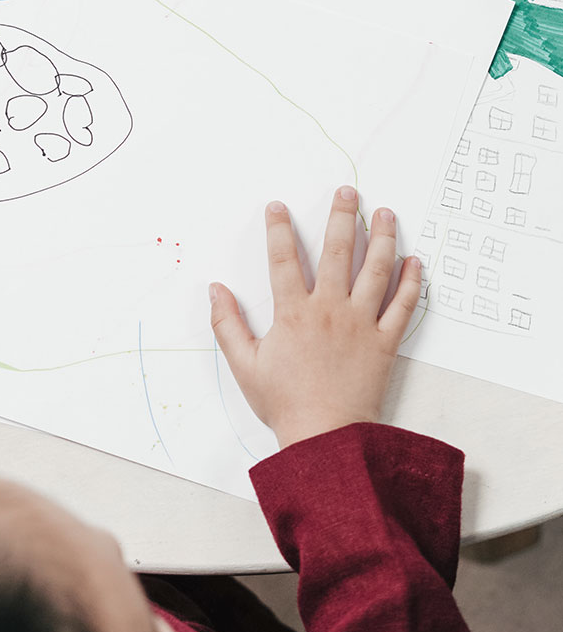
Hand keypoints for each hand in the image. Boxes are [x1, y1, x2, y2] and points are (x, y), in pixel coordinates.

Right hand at [209, 187, 422, 449]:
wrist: (327, 439)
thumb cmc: (285, 403)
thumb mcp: (244, 365)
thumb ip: (227, 324)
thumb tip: (215, 289)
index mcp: (293, 312)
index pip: (283, 258)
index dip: (279, 229)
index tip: (278, 206)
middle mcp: (329, 309)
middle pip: (337, 252)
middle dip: (342, 217)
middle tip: (348, 192)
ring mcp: (361, 324)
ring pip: (375, 271)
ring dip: (382, 238)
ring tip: (386, 213)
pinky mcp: (385, 343)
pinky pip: (402, 307)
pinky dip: (411, 283)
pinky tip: (415, 261)